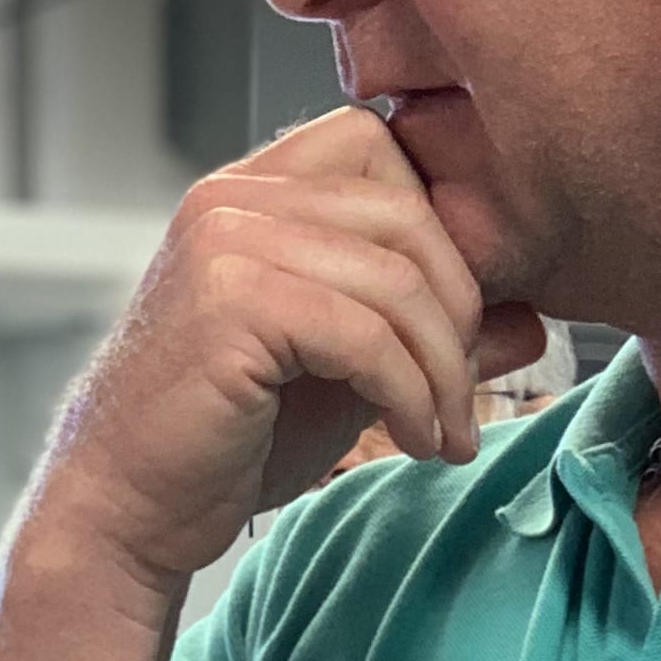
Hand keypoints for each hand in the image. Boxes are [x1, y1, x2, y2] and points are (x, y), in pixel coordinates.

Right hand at [41, 105, 545, 592]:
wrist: (129, 509)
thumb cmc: (232, 438)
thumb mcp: (350, 373)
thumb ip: (427, 331)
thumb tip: (532, 316)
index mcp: (254, 190)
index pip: (385, 151)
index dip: (444, 234)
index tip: (457, 329)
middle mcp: (233, 197)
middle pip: (408, 213)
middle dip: (459, 312)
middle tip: (462, 396)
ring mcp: (225, 241)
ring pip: (396, 279)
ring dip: (443, 369)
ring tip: (444, 433)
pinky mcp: (229, 303)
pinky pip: (366, 335)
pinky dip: (411, 394)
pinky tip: (414, 440)